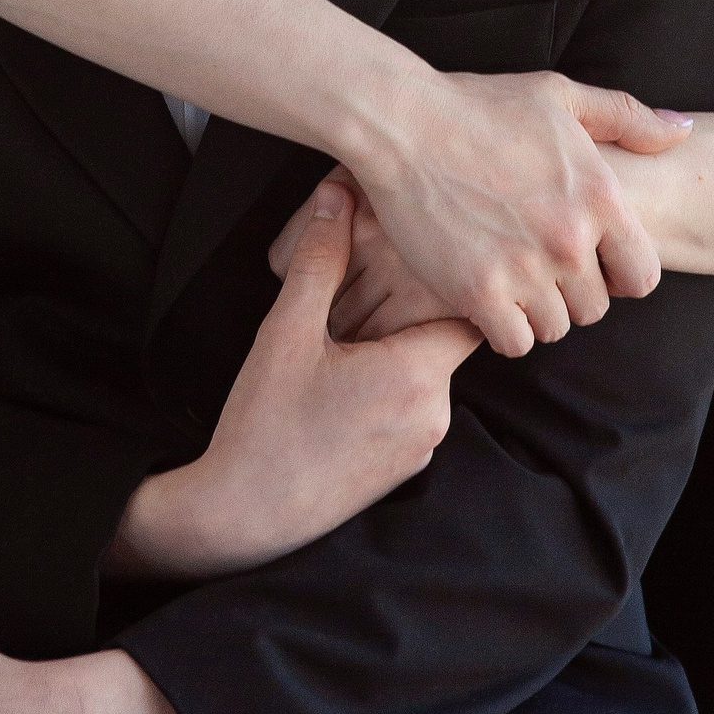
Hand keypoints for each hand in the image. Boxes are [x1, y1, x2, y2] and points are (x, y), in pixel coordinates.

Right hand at [109, 182, 481, 577]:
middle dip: (405, 315)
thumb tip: (336, 196)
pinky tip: (336, 389)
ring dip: (392, 355)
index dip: (445, 282)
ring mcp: (422, 449)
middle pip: (443, 342)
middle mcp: (435, 415)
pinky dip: (384, 392)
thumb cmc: (265, 425)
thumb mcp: (287, 331)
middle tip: (358, 296)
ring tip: (338, 345)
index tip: (414, 264)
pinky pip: (409, 413)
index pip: (469, 311)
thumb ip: (320, 260)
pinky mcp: (402, 472)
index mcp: (417, 374)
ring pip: (425, 377)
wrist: (244, 517)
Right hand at [349, 65, 692, 358]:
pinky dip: (503, 327)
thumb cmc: (479, 105)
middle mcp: (571, 240)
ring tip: (509, 277)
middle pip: (594, 307)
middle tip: (536, 264)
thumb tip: (682, 130)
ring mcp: (526, 269)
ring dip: (535, 310)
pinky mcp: (479, 291)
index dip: (617, 274)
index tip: (587, 261)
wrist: (403, 122)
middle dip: (570, 291)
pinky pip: (514, 341)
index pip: (642, 277)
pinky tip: (486, 296)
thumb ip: (628, 117)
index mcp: (601, 197)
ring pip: (555, 327)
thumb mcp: (560, 96)